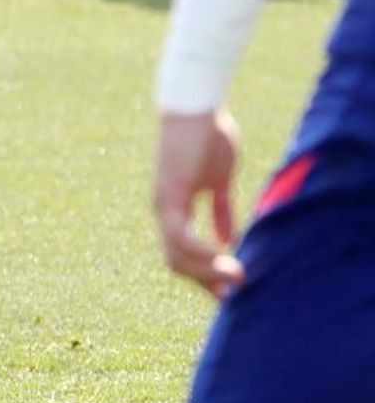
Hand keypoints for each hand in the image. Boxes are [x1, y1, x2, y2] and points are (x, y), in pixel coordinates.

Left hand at [154, 108, 246, 298]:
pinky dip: (201, 251)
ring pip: (177, 253)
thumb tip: (231, 238)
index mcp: (176, 208)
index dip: (205, 273)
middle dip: (204, 281)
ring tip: (237, 281)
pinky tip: (225, 260)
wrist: (195, 106)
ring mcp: (165, 202)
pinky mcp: (171, 193)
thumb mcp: (219, 181)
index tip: (229, 290)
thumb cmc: (208, 137)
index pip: (183, 253)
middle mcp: (165, 210)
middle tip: (231, 296)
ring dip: (207, 272)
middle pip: (177, 261)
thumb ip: (221, 208)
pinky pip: (181, 233)